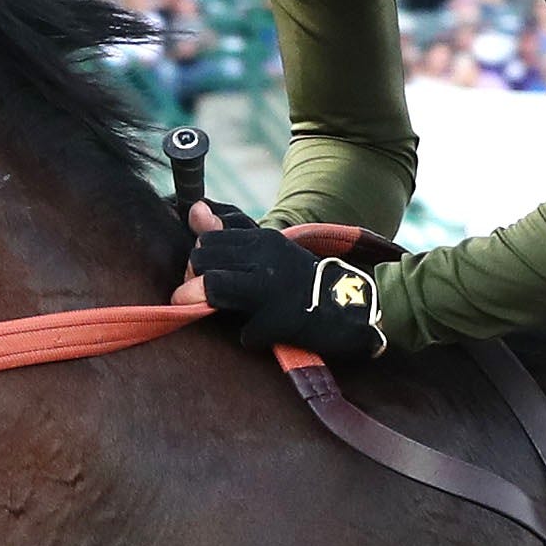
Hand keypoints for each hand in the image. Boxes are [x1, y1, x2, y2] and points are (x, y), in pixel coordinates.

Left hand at [184, 226, 385, 362]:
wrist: (351, 307)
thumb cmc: (302, 280)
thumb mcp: (269, 251)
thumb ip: (232, 234)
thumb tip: (194, 209)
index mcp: (263, 240)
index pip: (207, 240)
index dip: (201, 261)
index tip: (208, 275)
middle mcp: (266, 258)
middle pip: (202, 260)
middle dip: (196, 280)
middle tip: (210, 295)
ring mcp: (273, 288)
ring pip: (212, 287)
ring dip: (204, 303)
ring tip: (215, 312)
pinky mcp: (280, 320)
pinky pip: (246, 332)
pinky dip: (252, 336)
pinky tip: (264, 334)